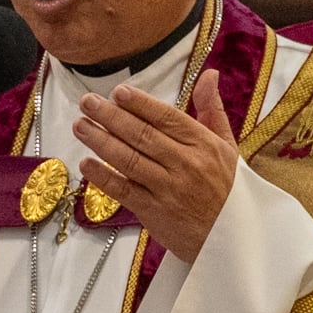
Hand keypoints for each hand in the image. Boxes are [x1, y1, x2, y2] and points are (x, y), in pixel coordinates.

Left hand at [72, 68, 239, 262]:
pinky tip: (86, 164)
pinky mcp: (154, 212)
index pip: (166, 117)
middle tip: (87, 102)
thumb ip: (212, 109)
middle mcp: (186, 164)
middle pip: (142, 135)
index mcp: (204, 144)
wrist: (231, 238)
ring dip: (101, 141)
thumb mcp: (227, 146)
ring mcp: (168, 189)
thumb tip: (209, 74)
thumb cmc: (227, 189)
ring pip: (129, 160)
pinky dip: (103, 178)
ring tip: (80, 126)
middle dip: (111, 116)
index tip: (118, 91)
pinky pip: (124, 191)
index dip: (140, 103)